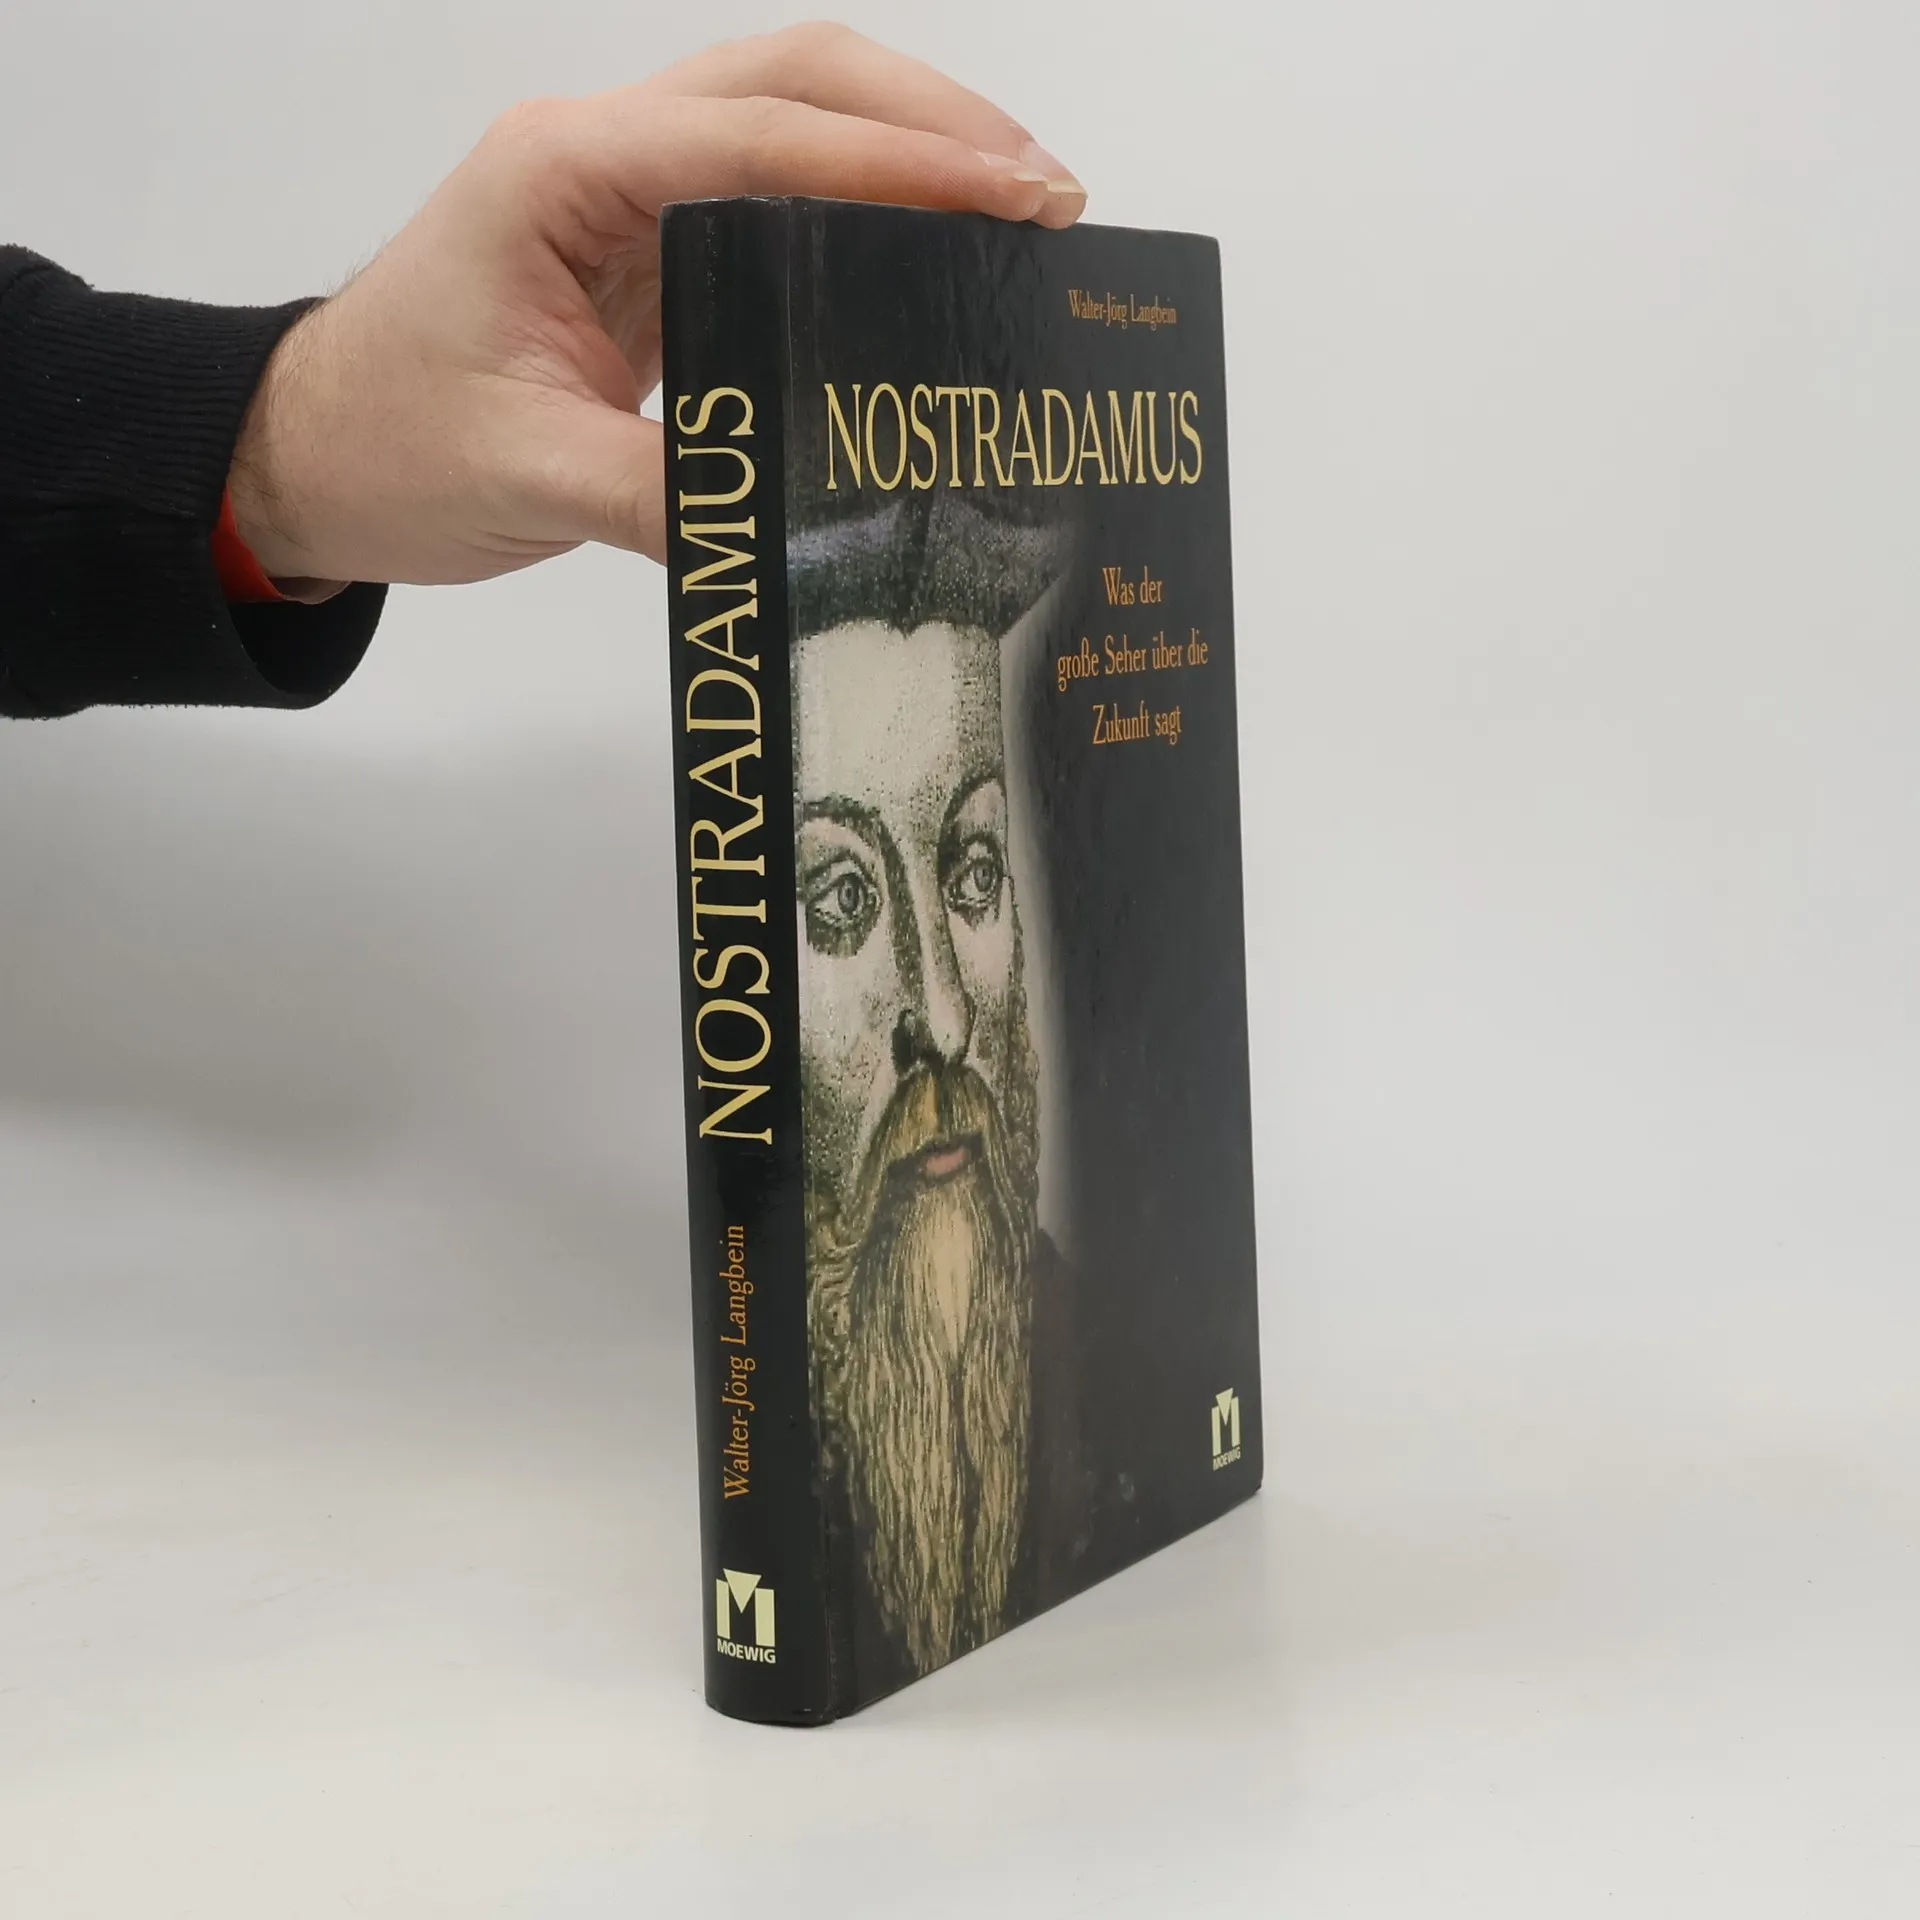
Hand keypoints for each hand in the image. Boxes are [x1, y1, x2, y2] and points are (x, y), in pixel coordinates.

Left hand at [227, 24, 1085, 593]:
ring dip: (908, 141)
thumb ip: (656, 494)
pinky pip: (775, 196)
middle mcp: (602, 154)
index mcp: (563, 172)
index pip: (760, 139)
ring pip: (790, 116)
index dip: (899, 165)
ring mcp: (627, 193)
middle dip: (930, 120)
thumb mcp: (523, 476)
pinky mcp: (648, 247)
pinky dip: (864, 204)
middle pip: (793, 77)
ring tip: (1019, 206)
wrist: (314, 452)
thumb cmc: (388, 442)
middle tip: (1047, 193)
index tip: (1014, 200)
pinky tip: (929, 254)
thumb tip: (794, 533)